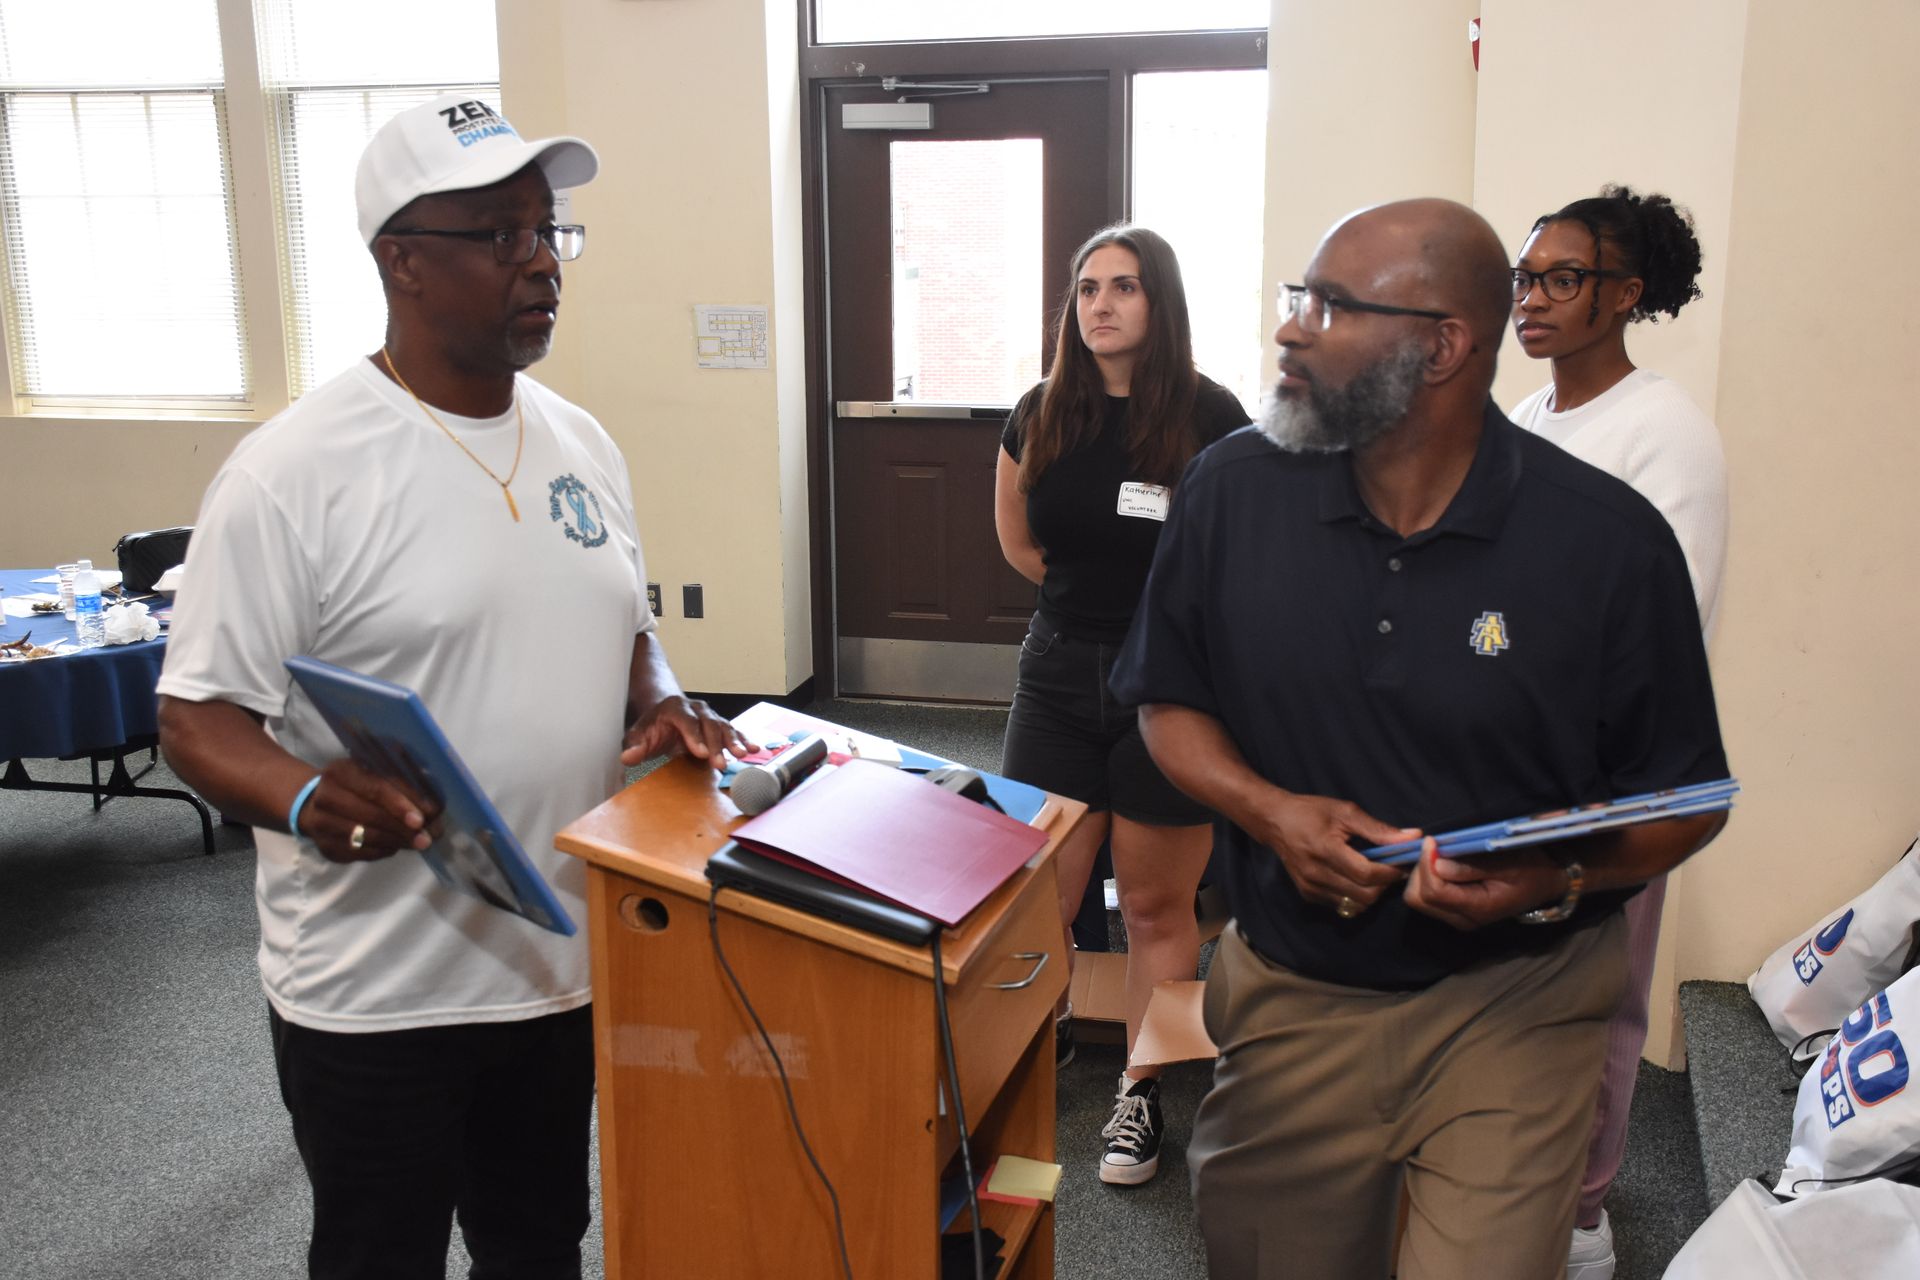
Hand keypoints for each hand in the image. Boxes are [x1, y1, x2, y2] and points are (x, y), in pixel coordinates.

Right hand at [301, 758, 435, 862]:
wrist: (316, 802)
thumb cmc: (359, 782)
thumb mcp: (376, 770)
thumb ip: (403, 781)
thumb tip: (433, 806)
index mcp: (340, 772)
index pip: (374, 789)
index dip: (400, 805)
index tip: (422, 818)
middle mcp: (326, 797)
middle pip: (371, 816)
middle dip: (404, 828)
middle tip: (429, 836)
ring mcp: (322, 825)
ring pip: (367, 838)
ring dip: (398, 841)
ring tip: (420, 842)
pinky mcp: (327, 848)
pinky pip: (362, 853)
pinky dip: (384, 850)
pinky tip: (399, 845)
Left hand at [620, 695, 753, 769]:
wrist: (664, 716)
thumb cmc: (652, 728)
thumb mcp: (638, 735)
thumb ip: (634, 746)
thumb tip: (628, 757)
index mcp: (675, 707)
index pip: (686, 721)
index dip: (694, 737)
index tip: (701, 753)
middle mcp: (696, 708)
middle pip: (709, 725)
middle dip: (716, 745)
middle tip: (720, 764)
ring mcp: (710, 715)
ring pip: (724, 726)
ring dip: (734, 742)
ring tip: (743, 755)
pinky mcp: (720, 724)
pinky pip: (734, 731)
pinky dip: (744, 740)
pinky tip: (754, 749)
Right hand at [1250, 792, 1416, 917]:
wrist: (1275, 822)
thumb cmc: (1311, 812)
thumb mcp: (1345, 812)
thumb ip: (1379, 829)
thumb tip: (1412, 838)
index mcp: (1326, 849)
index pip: (1367, 875)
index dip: (1390, 873)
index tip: (1402, 864)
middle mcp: (1316, 873)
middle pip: (1365, 895)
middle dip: (1384, 885)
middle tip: (1390, 869)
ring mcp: (1310, 887)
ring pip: (1356, 905)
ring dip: (1371, 893)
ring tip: (1374, 874)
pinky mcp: (1308, 895)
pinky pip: (1342, 906)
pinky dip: (1355, 896)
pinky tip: (1355, 879)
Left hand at [1403, 841, 1567, 930]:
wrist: (1546, 884)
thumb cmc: (1530, 869)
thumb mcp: (1508, 863)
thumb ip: (1472, 866)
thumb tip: (1437, 864)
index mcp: (1478, 909)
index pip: (1433, 892)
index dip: (1426, 864)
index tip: (1433, 841)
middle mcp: (1463, 919)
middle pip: (1418, 899)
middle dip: (1420, 870)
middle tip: (1435, 847)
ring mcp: (1457, 918)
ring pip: (1418, 899)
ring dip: (1422, 874)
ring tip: (1439, 853)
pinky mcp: (1454, 912)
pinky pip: (1427, 897)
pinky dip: (1426, 878)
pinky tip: (1440, 863)